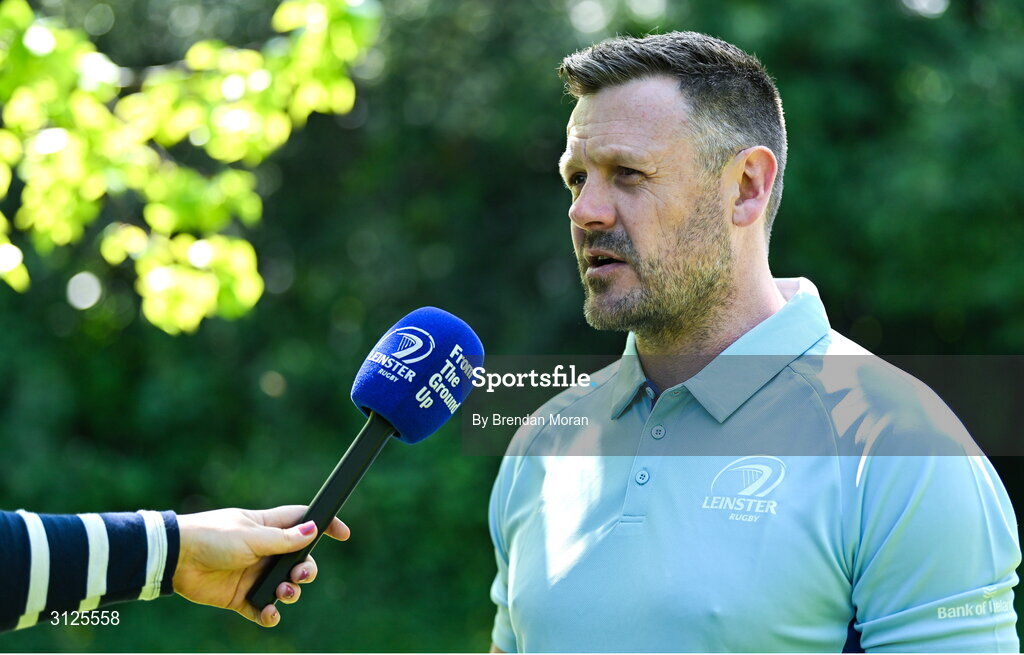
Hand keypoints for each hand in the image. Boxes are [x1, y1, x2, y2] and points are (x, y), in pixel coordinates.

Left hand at [173, 505, 349, 626]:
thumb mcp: (252, 536)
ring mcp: (253, 574)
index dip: (324, 526)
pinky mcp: (240, 597)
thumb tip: (313, 529)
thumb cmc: (213, 537)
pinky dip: (269, 614)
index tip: (343, 534)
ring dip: (290, 593)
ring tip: (282, 594)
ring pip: (285, 587)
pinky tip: (268, 613)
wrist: (175, 559)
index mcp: (268, 528)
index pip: (303, 523)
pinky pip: (262, 609)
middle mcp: (265, 551)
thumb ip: (284, 539)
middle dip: (307, 571)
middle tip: (299, 576)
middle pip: (299, 561)